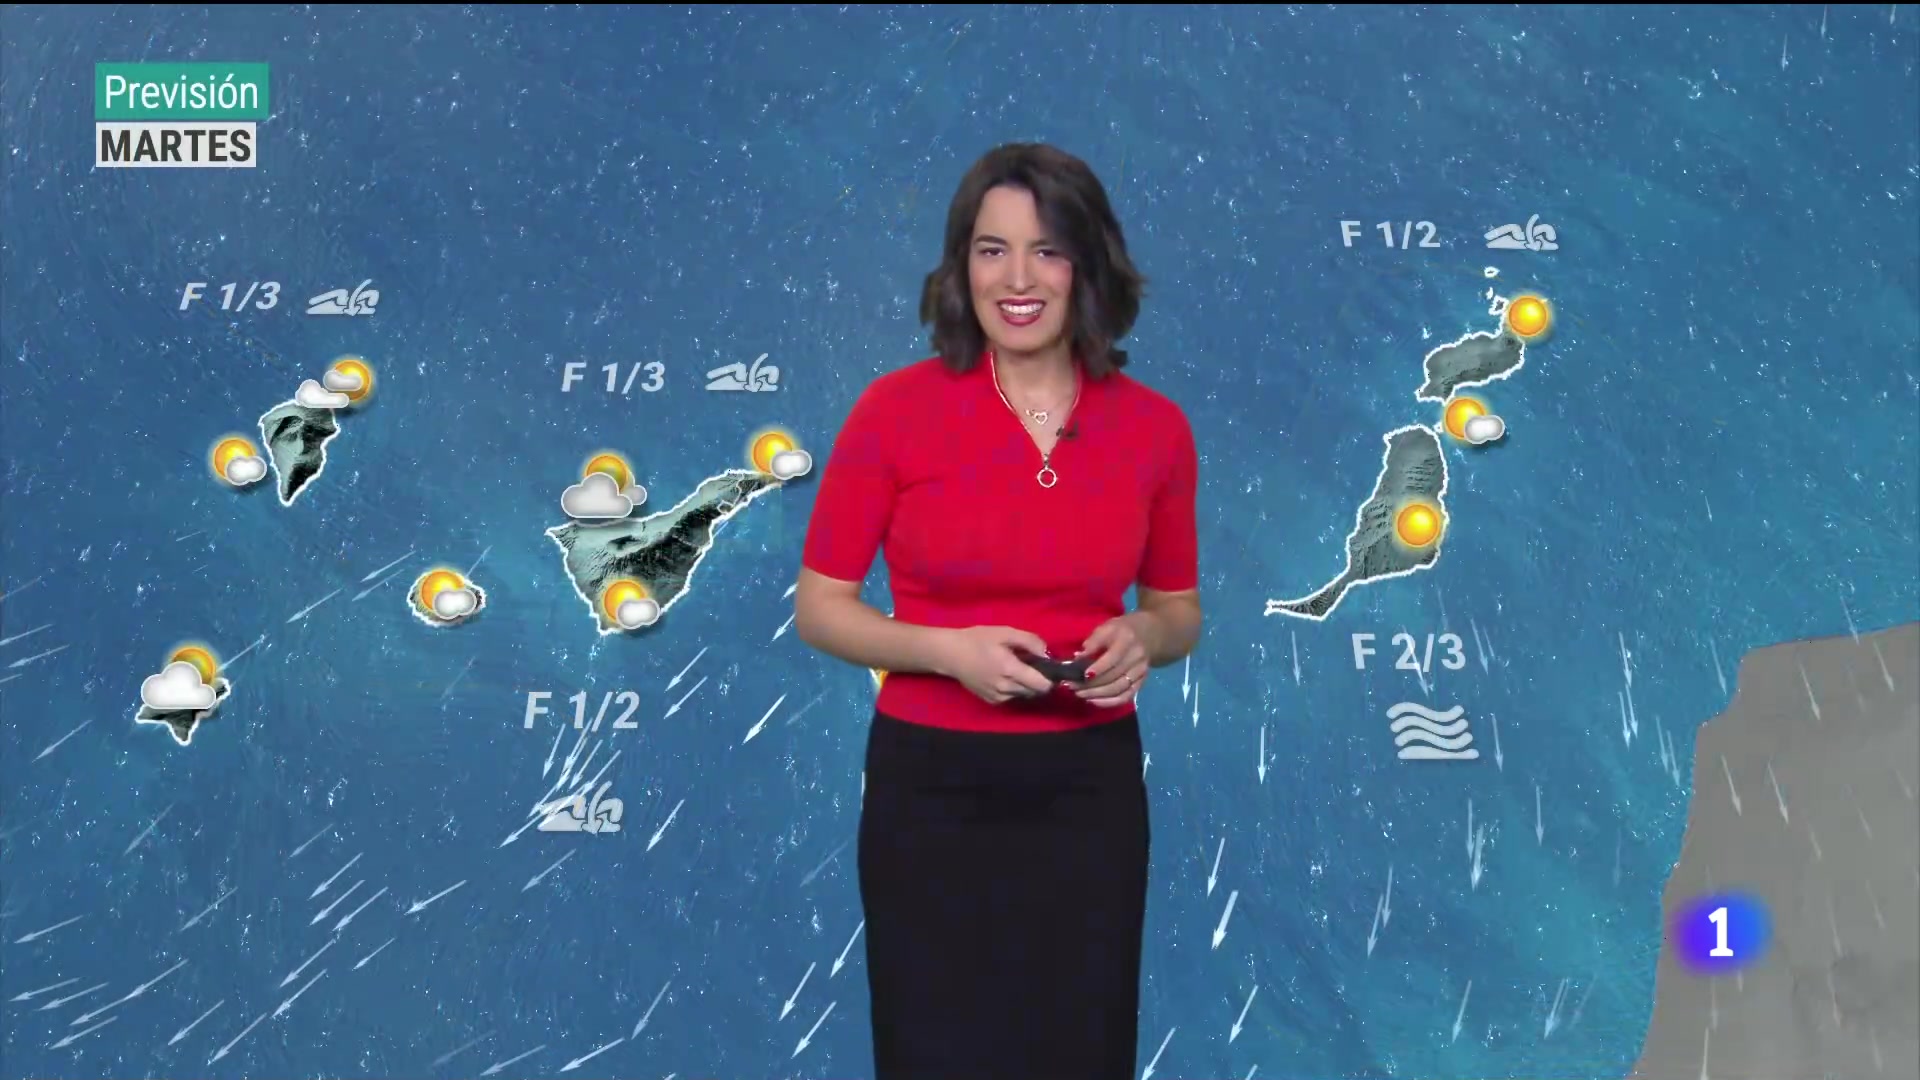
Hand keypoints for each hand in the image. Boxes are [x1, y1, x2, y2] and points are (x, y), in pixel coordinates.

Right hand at [938, 626, 1057, 704]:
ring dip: (1027, 686)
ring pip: (1024, 696)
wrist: (950, 655)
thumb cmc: (977, 640)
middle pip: (1035, 692)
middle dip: (1039, 681)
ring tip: (1018, 670)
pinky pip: (1012, 698)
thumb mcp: (1005, 632)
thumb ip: (1030, 641)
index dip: (1050, 678)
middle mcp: (1006, 688)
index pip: (1042, 685)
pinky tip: (1006, 676)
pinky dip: (1015, 689)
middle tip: (1034, 666)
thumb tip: (1047, 652)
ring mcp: (998, 697)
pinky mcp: (992, 701)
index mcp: (1010, 670)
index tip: (1049, 668)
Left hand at [1073, 615, 1149, 707]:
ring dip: (1097, 695)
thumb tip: (1078, 658)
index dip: (1097, 669)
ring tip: (1080, 694)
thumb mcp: (1107, 627)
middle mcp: (1137, 658)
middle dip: (1091, 684)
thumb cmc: (1122, 629)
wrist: (1149, 634)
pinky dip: (1109, 702)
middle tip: (1072, 686)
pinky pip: (1126, 697)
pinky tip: (1094, 701)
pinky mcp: (1141, 682)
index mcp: (1127, 640)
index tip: (1081, 676)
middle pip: (1114, 676)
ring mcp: (1141, 672)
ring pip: (1118, 689)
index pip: (1112, 658)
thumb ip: (1093, 641)